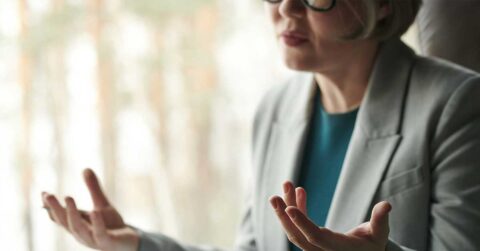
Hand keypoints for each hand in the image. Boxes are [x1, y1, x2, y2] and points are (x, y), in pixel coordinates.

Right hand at [41, 168, 139, 250]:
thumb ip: (93, 189)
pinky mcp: (107, 242)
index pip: (60, 217)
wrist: (129, 242)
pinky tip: (94, 211)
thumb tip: (85, 168)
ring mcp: (93, 239)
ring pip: (78, 228)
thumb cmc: (111, 225)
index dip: (51, 206)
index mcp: (77, 225)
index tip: (44, 193)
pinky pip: (99, 233)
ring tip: (68, 197)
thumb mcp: (102, 204)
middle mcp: (81, 234)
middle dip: (55, 209)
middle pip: (65, 222)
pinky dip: (96, 223)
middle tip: (48, 194)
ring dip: (71, 213)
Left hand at [269, 181, 390, 250]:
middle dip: (284, 216)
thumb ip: (380, 220)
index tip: (288, 208)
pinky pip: (299, 226)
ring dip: (287, 208)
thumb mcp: (380, 234)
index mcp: (338, 249)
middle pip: (298, 236)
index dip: (302, 223)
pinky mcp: (310, 241)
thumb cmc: (373, 245)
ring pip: (295, 229)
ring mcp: (314, 247)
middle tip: (273, 196)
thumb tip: (386, 205)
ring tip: (285, 185)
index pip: (316, 237)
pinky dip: (298, 209)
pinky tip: (299, 192)